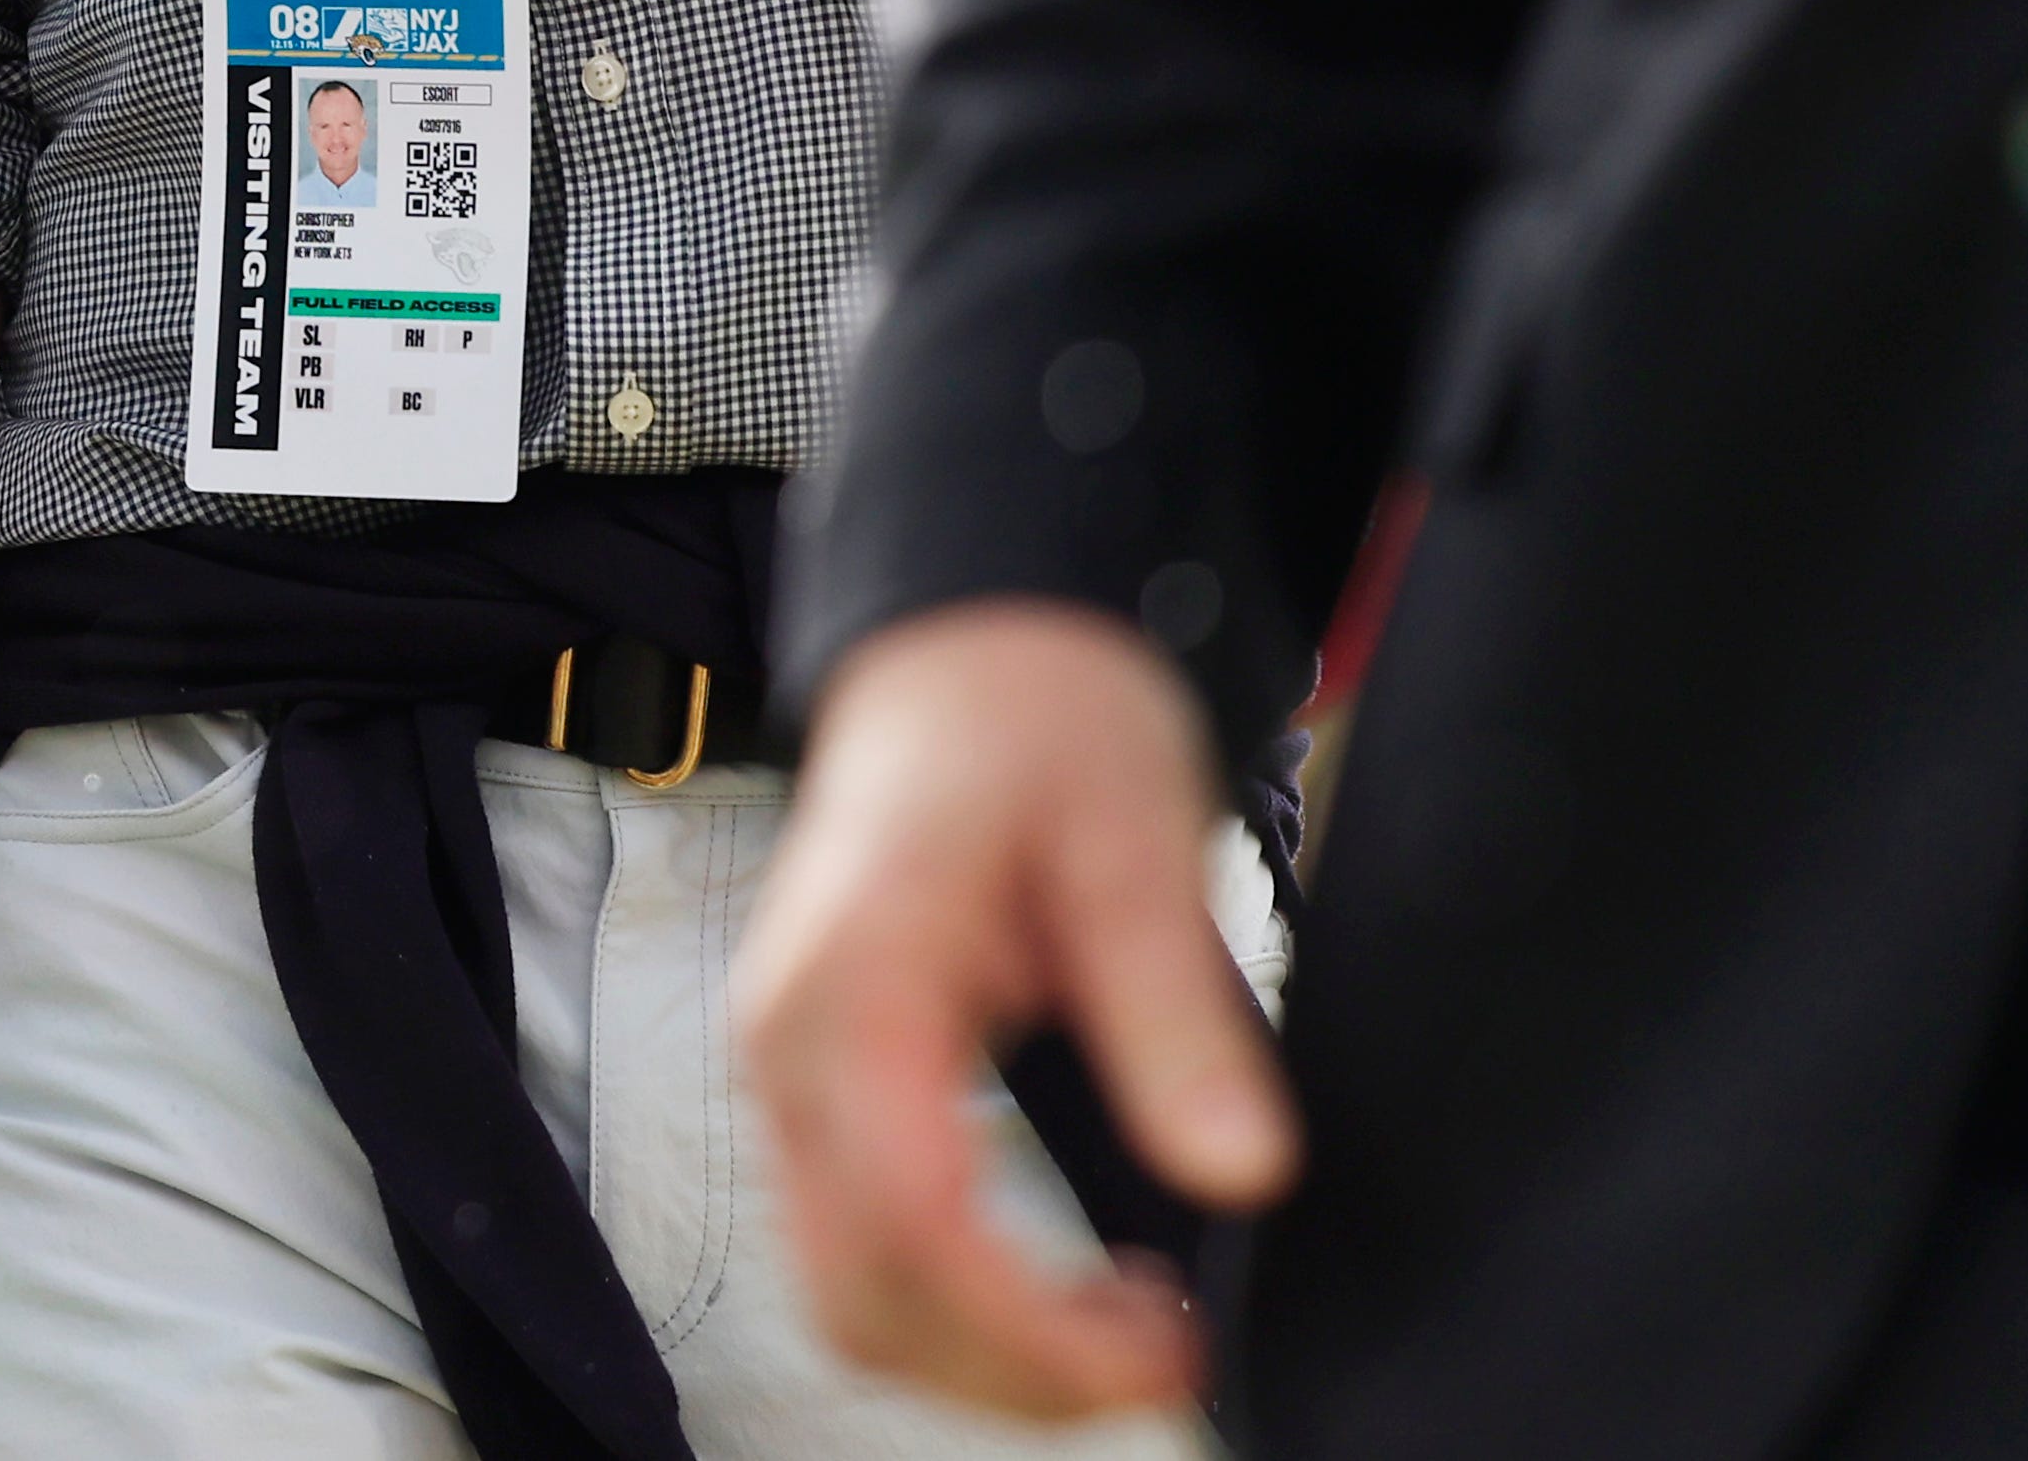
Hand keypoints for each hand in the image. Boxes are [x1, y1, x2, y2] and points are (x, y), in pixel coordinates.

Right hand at [733, 600, 1294, 1422]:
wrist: (962, 653)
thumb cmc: (1036, 719)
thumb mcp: (1132, 841)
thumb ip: (1171, 1013)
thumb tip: (1240, 1171)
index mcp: (851, 987)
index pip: (917, 1224)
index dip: (1037, 1330)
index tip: (1163, 1350)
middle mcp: (788, 1047)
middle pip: (864, 1300)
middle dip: (1015, 1373)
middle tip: (1166, 1353)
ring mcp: (789, 1074)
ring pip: (850, 1299)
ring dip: (982, 1357)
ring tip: (1127, 1329)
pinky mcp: (817, 1090)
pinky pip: (857, 1250)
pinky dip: (953, 1309)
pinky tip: (1059, 1286)